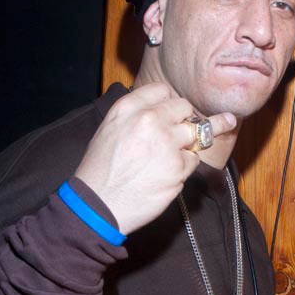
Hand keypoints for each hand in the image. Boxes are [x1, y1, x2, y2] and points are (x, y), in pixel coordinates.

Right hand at [75, 83, 235, 234]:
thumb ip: (134, 116)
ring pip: (195, 133)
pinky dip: (184, 167)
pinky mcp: (178, 166)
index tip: (170, 113)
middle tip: (175, 136)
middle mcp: (149, 119)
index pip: (162, 89)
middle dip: (183, 120)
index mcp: (128, 108)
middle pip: (184, 107)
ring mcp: (166, 142)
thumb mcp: (109, 130)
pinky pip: (193, 159)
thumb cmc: (100, 171)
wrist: (98, 205)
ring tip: (171, 158)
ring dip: (188, 144)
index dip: (168, 102)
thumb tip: (163, 112)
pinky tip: (166, 175)